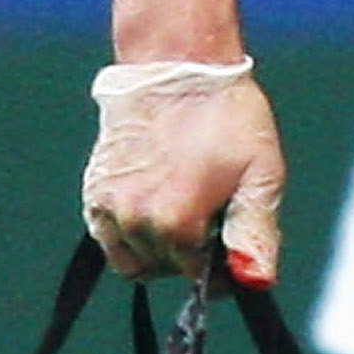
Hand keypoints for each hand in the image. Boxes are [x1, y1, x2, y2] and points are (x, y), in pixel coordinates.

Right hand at [83, 58, 284, 284]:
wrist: (181, 68)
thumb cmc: (229, 118)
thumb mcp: (260, 174)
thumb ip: (255, 234)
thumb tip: (256, 284)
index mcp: (178, 224)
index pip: (200, 276)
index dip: (222, 268)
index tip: (232, 247)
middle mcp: (135, 223)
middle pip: (165, 269)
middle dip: (192, 256)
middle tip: (213, 216)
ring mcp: (108, 209)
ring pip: (133, 261)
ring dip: (159, 250)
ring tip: (185, 208)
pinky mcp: (93, 193)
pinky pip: (109, 239)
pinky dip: (131, 234)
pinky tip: (156, 202)